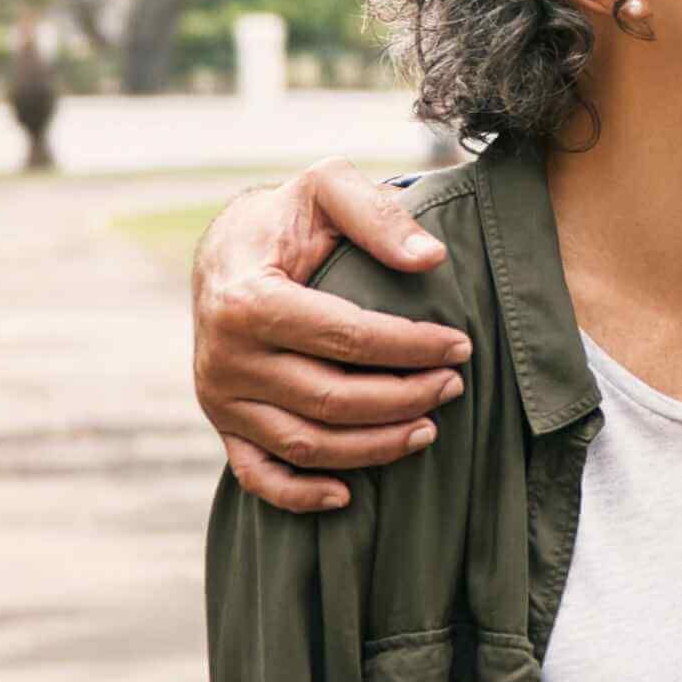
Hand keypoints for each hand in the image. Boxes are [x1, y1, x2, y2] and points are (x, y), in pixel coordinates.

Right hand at [194, 163, 470, 515]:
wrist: (226, 248)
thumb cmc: (287, 217)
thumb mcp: (326, 186)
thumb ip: (377, 214)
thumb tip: (430, 259)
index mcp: (247, 299)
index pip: (346, 338)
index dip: (410, 347)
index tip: (461, 346)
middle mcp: (225, 356)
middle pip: (331, 399)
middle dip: (405, 398)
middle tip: (455, 386)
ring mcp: (219, 396)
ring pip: (305, 444)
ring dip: (373, 447)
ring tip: (429, 430)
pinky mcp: (221, 422)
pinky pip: (257, 475)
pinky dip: (300, 495)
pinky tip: (349, 495)